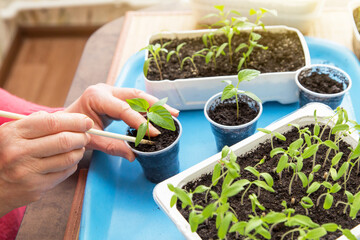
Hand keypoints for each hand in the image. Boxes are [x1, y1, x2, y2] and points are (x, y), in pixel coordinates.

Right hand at [0, 111, 92, 216]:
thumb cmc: (5, 153)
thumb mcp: (10, 133)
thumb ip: (35, 122)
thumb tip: (67, 117)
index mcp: (13, 134)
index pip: (51, 123)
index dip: (74, 121)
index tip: (86, 121)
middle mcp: (19, 153)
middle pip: (63, 141)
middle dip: (81, 136)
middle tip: (86, 135)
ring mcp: (27, 172)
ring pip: (68, 158)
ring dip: (79, 151)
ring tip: (79, 147)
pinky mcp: (36, 188)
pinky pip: (65, 173)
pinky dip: (72, 164)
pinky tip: (69, 160)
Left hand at [64, 84, 178, 160]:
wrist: (64, 122)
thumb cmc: (73, 129)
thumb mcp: (92, 140)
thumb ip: (113, 147)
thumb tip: (133, 155)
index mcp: (96, 97)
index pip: (124, 108)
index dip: (141, 121)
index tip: (154, 133)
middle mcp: (105, 90)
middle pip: (136, 96)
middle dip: (156, 106)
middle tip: (173, 114)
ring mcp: (111, 91)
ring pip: (138, 96)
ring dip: (155, 105)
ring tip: (172, 114)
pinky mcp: (115, 96)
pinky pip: (134, 101)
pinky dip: (148, 108)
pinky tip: (159, 115)